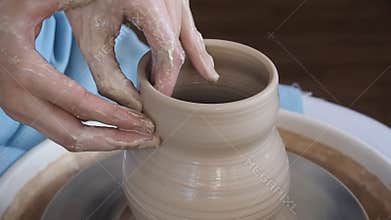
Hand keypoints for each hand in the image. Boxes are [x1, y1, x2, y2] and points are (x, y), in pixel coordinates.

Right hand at [0, 0, 157, 151]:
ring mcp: (19, 107)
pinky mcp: (26, 109)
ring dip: (106, 141)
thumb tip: (104, 5)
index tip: (146, 123)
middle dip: (116, 140)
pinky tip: (115, 128)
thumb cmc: (7, 10)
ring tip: (139, 138)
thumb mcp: (34, 0)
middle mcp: (18, 97)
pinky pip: (62, 129)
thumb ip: (65, 4)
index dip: (116, 117)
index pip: (79, 104)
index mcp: (24, 70)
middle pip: (73, 135)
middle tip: (150, 140)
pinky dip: (91, 133)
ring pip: (67, 138)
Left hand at [66, 0, 219, 100]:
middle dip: (170, 74)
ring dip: (186, 63)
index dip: (167, 80)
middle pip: (179, 45)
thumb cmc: (85, 1)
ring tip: (188, 87)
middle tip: (159, 97)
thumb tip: (135, 106)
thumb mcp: (91, 39)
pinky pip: (189, 27)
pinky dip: (191, 47)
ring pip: (189, 37)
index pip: (168, 50)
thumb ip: (108, 77)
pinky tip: (200, 65)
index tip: (160, 100)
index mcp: (146, 2)